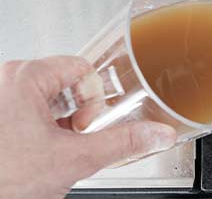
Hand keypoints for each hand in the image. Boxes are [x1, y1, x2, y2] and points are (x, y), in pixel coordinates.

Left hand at [0, 56, 176, 197]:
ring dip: (57, 125)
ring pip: (45, 100)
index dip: (94, 100)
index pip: (83, 69)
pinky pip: (25, 112)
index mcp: (25, 77)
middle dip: (76, 115)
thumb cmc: (4, 179)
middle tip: (68, 140)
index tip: (87, 125)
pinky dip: (37, 131)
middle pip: (65, 84)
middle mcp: (6, 80)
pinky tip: (33, 155)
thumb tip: (158, 133)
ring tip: (48, 150)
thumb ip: (123, 142)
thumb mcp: (74, 159)